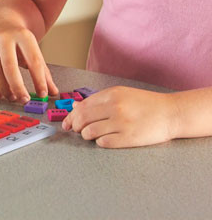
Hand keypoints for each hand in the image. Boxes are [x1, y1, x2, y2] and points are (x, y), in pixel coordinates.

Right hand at [0, 12, 57, 102]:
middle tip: (24, 100)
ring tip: (12, 97)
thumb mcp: (33, 48)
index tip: (43, 94)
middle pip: (9, 66)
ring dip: (4, 89)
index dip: (39, 80)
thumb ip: (43, 71)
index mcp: (22, 35)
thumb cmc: (18, 39)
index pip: (33, 60)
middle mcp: (2, 37)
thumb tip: (53, 93)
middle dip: (18, 86)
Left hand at [63, 86, 177, 146]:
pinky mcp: (130, 138)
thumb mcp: (121, 94)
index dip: (71, 116)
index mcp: (111, 94)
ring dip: (85, 135)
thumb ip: (98, 100)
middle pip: (83, 118)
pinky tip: (101, 140)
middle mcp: (115, 107)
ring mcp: (122, 123)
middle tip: (74, 130)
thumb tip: (76, 106)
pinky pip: (105, 142)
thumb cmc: (145, 103)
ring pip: (91, 131)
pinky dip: (99, 142)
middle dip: (74, 125)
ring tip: (88, 135)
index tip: (67, 122)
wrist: (170, 113)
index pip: (83, 106)